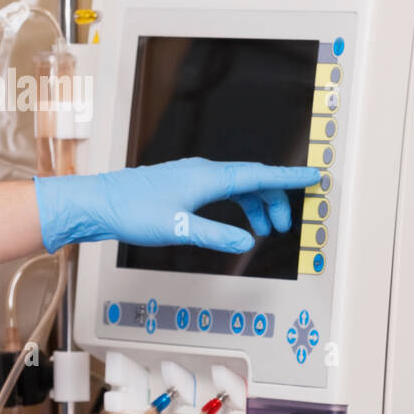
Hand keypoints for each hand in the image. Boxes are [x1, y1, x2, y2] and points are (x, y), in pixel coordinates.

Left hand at [33, 157, 319, 253]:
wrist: (99, 203)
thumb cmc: (133, 211)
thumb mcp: (178, 228)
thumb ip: (216, 235)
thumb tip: (247, 242)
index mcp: (208, 177)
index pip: (258, 175)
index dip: (289, 178)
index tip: (314, 176)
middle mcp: (204, 171)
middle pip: (253, 180)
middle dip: (275, 200)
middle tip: (284, 226)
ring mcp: (194, 176)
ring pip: (239, 185)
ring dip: (257, 205)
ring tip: (266, 229)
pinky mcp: (185, 184)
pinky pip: (224, 189)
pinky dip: (239, 203)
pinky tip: (238, 221)